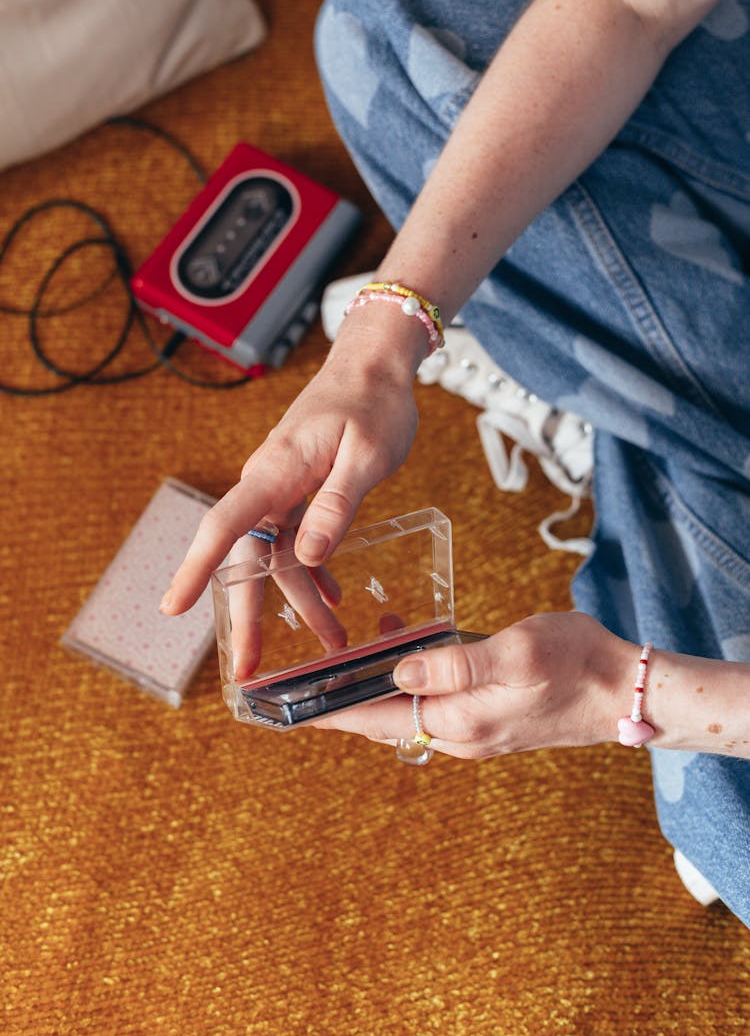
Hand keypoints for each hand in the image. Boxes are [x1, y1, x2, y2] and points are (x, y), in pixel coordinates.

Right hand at [160, 309, 423, 616]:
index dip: (196, 568)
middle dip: (249, 615)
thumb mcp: (367, 455)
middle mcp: (269, 482)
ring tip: (331, 641)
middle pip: (247, 557)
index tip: (172, 607)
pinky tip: (331, 597)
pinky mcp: (300, 490)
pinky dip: (312, 572)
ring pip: (279, 556)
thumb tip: (307, 556)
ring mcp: (283, 488)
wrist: (374, 365)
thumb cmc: (373, 402)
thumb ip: (338, 504)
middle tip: (249, 670)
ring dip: (300, 600)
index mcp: (276, 471)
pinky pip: (296, 540)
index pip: (225, 524)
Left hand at [314, 612, 635, 757]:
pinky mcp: (489, 717)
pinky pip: (435, 701)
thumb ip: (455, 664)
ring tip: (346, 653)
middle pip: (382, 720)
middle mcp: (460, 734)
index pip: (375, 720)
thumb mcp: (515, 652)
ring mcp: (475, 729)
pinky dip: (412, 678)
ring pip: (408, 709)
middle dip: (340, 703)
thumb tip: (398, 670)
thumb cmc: (577, 664)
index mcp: (460, 722)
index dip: (329, 714)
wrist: (628, 692)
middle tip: (298, 686)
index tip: (285, 712)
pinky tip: (410, 643)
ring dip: (376, 685)